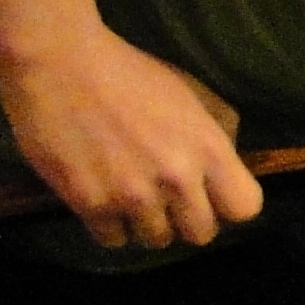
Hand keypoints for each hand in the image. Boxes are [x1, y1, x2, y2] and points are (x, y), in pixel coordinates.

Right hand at [0, 29, 262, 250]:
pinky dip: (109, 225)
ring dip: (145, 223)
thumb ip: (216, 131)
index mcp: (208, 148)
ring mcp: (132, 195)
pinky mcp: (90, 204)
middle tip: (168, 200)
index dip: (228, 204)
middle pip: (201, 235)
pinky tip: (103, 198)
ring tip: (130, 195)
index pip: (245, 207)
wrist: (59, 63)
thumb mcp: (190, 92)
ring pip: (155, 241)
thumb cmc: (129, 73)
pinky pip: (113, 240)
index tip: (211, 194)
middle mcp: (177, 178)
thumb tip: (228, 165)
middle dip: (186, 220)